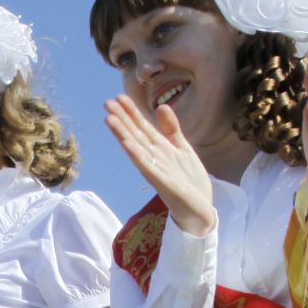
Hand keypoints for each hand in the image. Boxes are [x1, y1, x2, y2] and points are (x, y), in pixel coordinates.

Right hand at [104, 95, 217, 237]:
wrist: (201, 211)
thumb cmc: (190, 182)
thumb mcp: (182, 149)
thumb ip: (171, 130)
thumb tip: (161, 106)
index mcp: (159, 150)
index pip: (142, 127)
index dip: (131, 113)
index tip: (118, 97)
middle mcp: (154, 159)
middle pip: (136, 135)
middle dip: (122, 119)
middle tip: (106, 103)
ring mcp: (157, 171)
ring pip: (137, 148)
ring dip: (123, 134)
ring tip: (109, 119)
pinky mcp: (163, 183)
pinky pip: (147, 167)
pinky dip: (137, 155)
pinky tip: (127, 144)